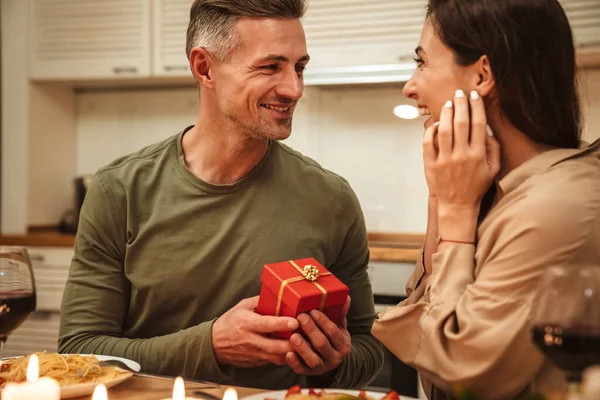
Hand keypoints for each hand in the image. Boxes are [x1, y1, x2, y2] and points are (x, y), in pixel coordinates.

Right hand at [212, 296, 298, 367]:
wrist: (214, 344)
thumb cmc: (230, 322)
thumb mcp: (242, 306)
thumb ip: (259, 301)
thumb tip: (278, 294)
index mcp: (247, 324)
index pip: (267, 324)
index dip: (282, 324)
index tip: (296, 321)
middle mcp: (251, 340)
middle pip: (275, 346)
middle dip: (292, 343)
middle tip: (307, 337)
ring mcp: (254, 354)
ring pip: (276, 358)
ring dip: (292, 353)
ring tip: (305, 344)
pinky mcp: (256, 362)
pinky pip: (273, 362)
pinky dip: (285, 357)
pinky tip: (295, 351)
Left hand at [285, 296, 350, 375]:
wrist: (330, 360)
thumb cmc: (332, 338)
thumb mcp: (339, 327)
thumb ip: (340, 313)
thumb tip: (345, 296)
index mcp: (343, 345)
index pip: (333, 332)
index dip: (323, 321)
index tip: (312, 311)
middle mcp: (334, 358)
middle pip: (322, 344)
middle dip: (311, 330)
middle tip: (301, 317)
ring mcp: (322, 367)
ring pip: (313, 360)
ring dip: (303, 348)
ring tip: (293, 335)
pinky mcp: (309, 373)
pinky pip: (302, 370)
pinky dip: (294, 363)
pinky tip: (288, 354)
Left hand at [423, 89, 499, 209]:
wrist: (457, 205)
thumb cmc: (476, 186)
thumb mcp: (493, 169)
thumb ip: (493, 148)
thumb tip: (486, 128)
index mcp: (478, 155)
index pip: (478, 124)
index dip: (476, 107)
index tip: (474, 95)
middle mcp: (461, 155)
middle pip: (460, 123)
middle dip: (460, 104)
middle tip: (459, 93)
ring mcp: (444, 160)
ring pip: (443, 130)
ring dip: (445, 114)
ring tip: (448, 103)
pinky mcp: (431, 164)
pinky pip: (428, 143)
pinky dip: (430, 131)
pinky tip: (435, 124)